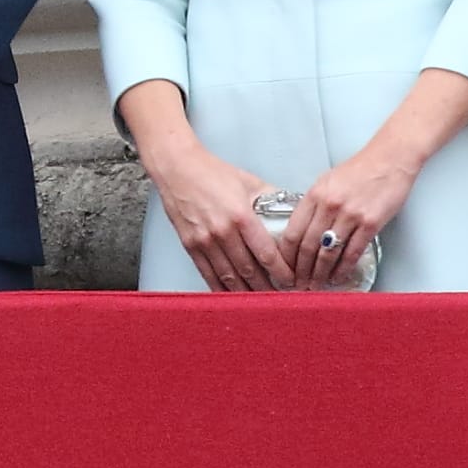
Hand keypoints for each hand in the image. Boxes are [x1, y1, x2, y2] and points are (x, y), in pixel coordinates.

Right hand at [144, 135, 291, 290]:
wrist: (175, 168)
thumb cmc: (211, 172)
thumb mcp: (248, 181)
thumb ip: (270, 198)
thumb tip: (290, 211)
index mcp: (241, 216)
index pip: (266, 254)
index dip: (281, 272)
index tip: (291, 281)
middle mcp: (222, 232)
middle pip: (249, 271)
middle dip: (267, 287)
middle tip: (280, 296)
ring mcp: (204, 241)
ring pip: (229, 276)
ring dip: (246, 292)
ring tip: (260, 299)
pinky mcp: (190, 245)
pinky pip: (208, 274)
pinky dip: (221, 287)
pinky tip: (232, 295)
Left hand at [286, 143, 414, 287]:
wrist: (390, 160)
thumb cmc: (359, 170)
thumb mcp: (326, 182)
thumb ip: (313, 205)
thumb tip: (302, 228)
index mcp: (314, 195)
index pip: (292, 232)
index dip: (285, 256)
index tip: (283, 268)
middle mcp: (329, 206)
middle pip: (307, 246)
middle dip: (300, 270)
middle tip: (298, 283)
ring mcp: (350, 216)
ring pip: (328, 253)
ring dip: (320, 273)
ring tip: (315, 285)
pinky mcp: (371, 224)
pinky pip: (353, 252)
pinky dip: (343, 268)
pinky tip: (338, 277)